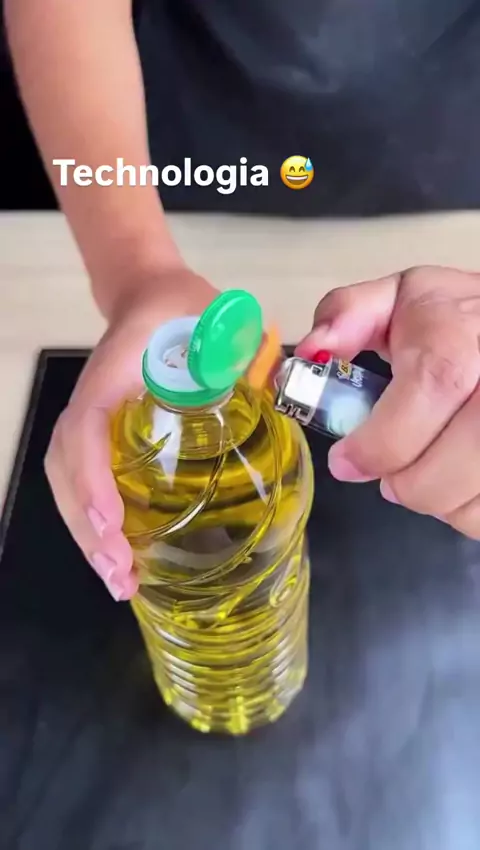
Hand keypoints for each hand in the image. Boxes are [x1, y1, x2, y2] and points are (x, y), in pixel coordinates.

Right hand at [45, 269, 217, 599]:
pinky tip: (119, 553)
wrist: (154, 294)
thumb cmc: (187, 307)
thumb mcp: (219, 319)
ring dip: (86, 534)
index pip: (87, 427)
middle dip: (88, 527)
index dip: (94, 476)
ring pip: (68, 480)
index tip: (112, 522)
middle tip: (121, 576)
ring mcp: (92, 419)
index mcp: (115, 373)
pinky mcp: (102, 434)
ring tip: (118, 581)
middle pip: (67, 468)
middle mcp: (92, 400)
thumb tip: (276, 392)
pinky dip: (93, 520)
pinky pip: (83, 479)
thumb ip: (244, 350)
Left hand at [296, 266, 479, 538]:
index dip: (380, 441)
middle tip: (391, 473)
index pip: (430, 391)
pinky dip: (466, 508)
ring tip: (431, 467)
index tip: (345, 461)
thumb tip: (313, 348)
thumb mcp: (402, 299)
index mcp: (460, 340)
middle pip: (448, 470)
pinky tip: (459, 477)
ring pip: (469, 502)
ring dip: (439, 500)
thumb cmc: (457, 321)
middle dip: (406, 484)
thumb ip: (348, 314)